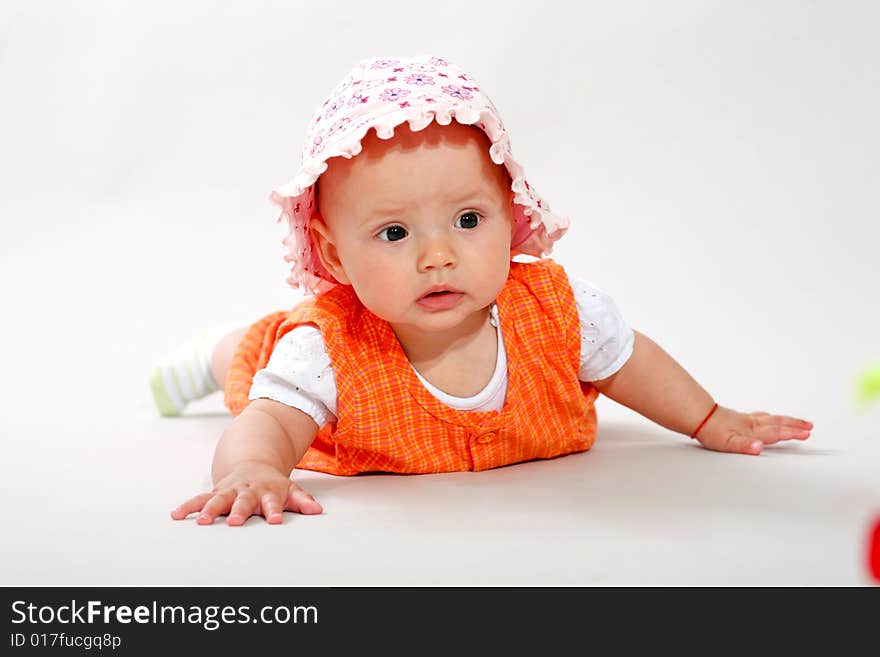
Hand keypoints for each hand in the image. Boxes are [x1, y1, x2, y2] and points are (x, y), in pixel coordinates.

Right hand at [171, 460, 322, 525]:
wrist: (254, 464)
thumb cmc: (272, 484)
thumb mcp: (290, 490)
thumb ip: (302, 501)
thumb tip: (316, 510)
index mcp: (267, 491)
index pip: (273, 502)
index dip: (274, 510)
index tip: (275, 520)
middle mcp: (247, 491)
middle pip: (243, 501)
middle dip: (238, 511)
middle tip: (234, 522)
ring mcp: (230, 490)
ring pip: (218, 499)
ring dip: (209, 509)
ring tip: (201, 521)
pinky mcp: (215, 492)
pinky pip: (199, 498)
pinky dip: (188, 506)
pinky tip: (176, 515)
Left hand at [694, 405, 812, 455]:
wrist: (698, 416)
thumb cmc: (711, 431)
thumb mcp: (727, 443)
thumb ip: (745, 446)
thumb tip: (759, 448)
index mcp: (752, 430)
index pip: (776, 432)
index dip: (792, 433)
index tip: (807, 434)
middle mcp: (751, 423)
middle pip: (777, 423)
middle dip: (795, 425)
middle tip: (809, 426)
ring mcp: (746, 420)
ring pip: (771, 418)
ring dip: (786, 420)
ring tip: (798, 421)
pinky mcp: (738, 418)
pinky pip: (760, 416)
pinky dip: (770, 417)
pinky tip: (768, 418)